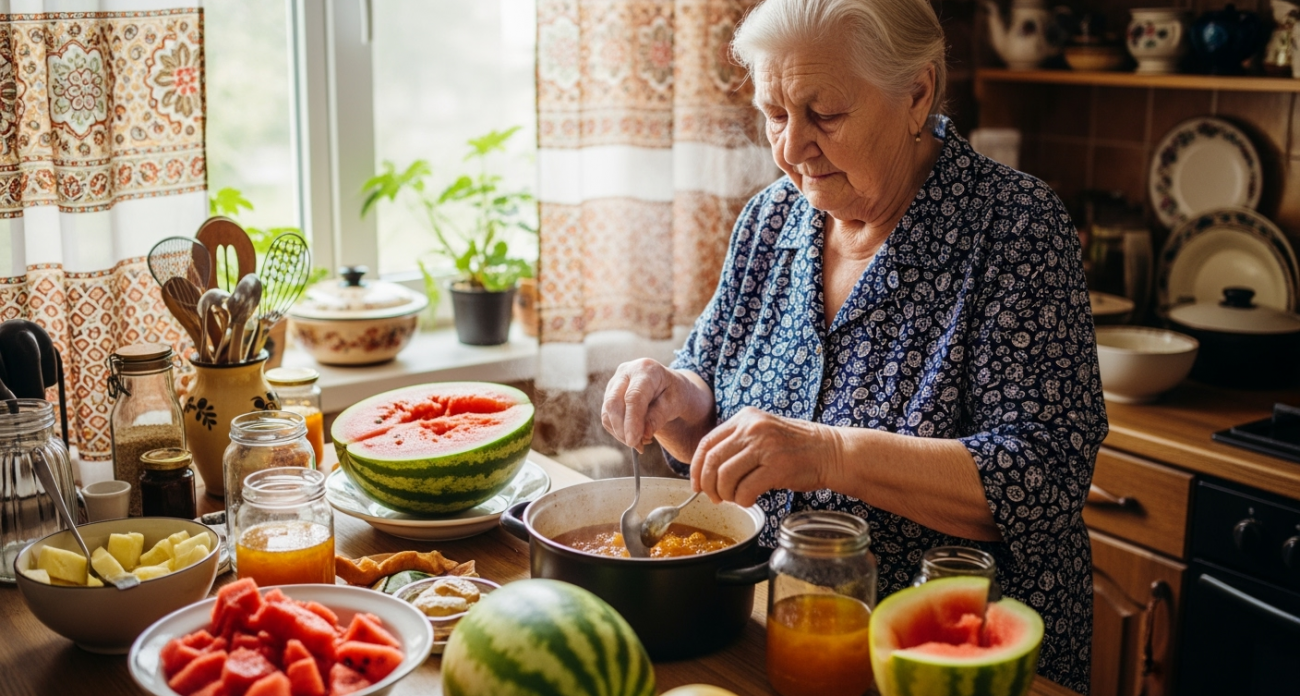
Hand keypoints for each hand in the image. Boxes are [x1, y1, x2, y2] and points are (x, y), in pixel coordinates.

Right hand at [601, 359, 703, 450]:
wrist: (668, 387)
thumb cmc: (674, 393)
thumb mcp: (675, 403)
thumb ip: (659, 416)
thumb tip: (643, 435)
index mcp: (645, 369)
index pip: (633, 397)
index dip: (632, 421)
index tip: (633, 441)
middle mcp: (626, 372)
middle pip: (614, 403)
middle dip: (623, 429)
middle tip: (639, 446)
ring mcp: (614, 382)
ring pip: (607, 412)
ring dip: (621, 433)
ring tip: (642, 441)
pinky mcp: (609, 395)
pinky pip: (606, 418)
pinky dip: (618, 431)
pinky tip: (634, 435)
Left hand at [692, 407, 841, 506]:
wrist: (831, 451)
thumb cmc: (797, 447)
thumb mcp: (763, 433)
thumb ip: (738, 443)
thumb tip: (708, 470)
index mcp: (745, 418)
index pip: (707, 442)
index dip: (696, 467)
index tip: (696, 484)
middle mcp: (752, 428)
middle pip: (712, 461)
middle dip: (708, 485)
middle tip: (714, 498)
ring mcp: (765, 446)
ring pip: (725, 476)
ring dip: (725, 494)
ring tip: (735, 499)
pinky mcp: (777, 466)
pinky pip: (745, 489)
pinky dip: (742, 500)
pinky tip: (749, 500)